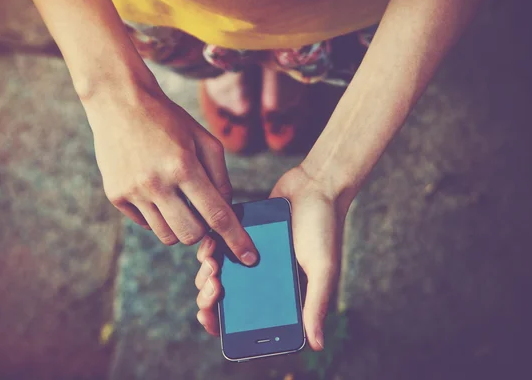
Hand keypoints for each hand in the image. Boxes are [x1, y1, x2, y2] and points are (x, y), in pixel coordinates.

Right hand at [84, 81, 256, 263]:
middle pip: (191, 235)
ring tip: (178, 200)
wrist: (119, 103)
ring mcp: (132, 192)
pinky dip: (157, 217)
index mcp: (183, 166)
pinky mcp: (115, 196)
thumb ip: (220, 178)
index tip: (250, 258)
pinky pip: (145, 225)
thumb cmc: (168, 120)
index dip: (236, 239)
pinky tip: (156, 192)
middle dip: (204, 231)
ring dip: (180, 226)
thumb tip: (227, 212)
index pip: (217, 215)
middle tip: (202, 212)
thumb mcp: (204, 140)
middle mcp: (156, 183)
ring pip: (167, 236)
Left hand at [194, 166, 347, 349]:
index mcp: (281, 294)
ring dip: (206, 273)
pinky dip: (208, 249)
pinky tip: (209, 246)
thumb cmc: (325, 228)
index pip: (247, 320)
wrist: (316, 184)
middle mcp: (264, 279)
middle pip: (225, 299)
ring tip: (211, 263)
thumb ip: (316, 304)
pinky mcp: (241, 235)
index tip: (208, 317)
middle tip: (213, 285)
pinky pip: (217, 247)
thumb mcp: (323, 269)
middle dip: (209, 297)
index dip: (222, 325)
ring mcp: (250, 257)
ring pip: (217, 274)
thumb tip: (317, 345)